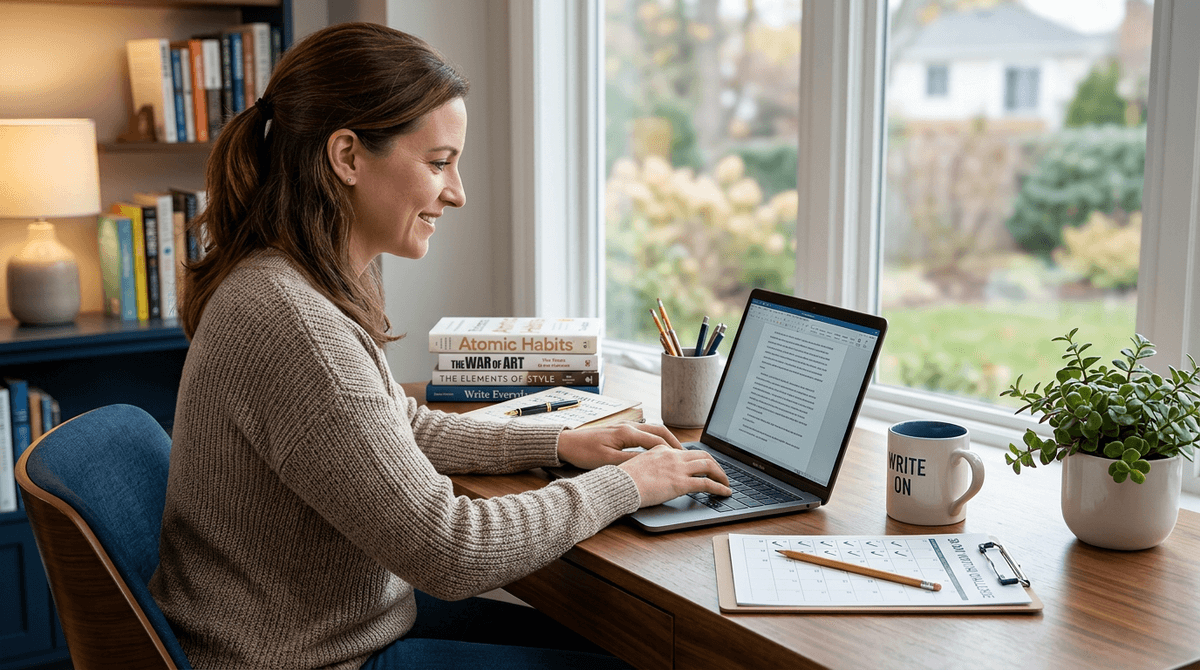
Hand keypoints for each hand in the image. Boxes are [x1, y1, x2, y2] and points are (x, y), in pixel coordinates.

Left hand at [556, 422, 682, 469]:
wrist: (566, 443)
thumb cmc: (583, 452)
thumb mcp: (607, 461)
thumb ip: (630, 462)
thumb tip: (650, 465)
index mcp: (627, 432)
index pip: (657, 441)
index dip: (672, 452)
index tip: (684, 461)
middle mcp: (628, 426)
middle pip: (659, 431)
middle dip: (674, 442)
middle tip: (685, 456)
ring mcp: (625, 427)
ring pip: (652, 430)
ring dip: (666, 440)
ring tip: (676, 453)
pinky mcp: (620, 430)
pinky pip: (644, 433)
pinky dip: (655, 439)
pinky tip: (657, 450)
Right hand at [618, 445, 731, 506]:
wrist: (619, 484)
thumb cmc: (622, 479)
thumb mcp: (635, 466)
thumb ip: (649, 466)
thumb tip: (654, 475)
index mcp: (660, 450)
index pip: (685, 452)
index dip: (697, 459)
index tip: (703, 467)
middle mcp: (671, 456)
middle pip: (702, 455)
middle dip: (715, 464)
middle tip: (720, 474)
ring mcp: (677, 468)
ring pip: (708, 466)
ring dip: (721, 474)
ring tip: (726, 483)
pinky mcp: (681, 483)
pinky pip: (707, 484)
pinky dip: (720, 487)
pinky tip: (725, 493)